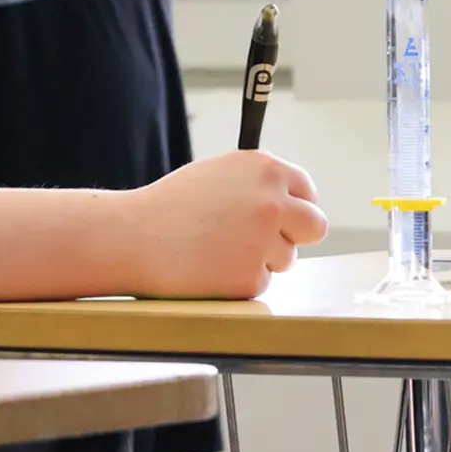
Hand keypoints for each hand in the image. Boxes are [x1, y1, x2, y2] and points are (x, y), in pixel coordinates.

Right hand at [133, 150, 327, 299]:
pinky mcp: (251, 278)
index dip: (297, 207)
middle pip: (315, 226)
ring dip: (261, 259)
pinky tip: (210, 269)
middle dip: (297, 236)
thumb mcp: (220, 173)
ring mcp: (264, 241)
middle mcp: (272, 202)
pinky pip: (260, 282)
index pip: (306, 190)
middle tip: (271, 242)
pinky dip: (240, 281)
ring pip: (285, 258)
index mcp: (265, 169)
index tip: (290, 218)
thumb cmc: (172, 205)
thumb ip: (258, 184)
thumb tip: (289, 202)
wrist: (134, 236)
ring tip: (218, 250)